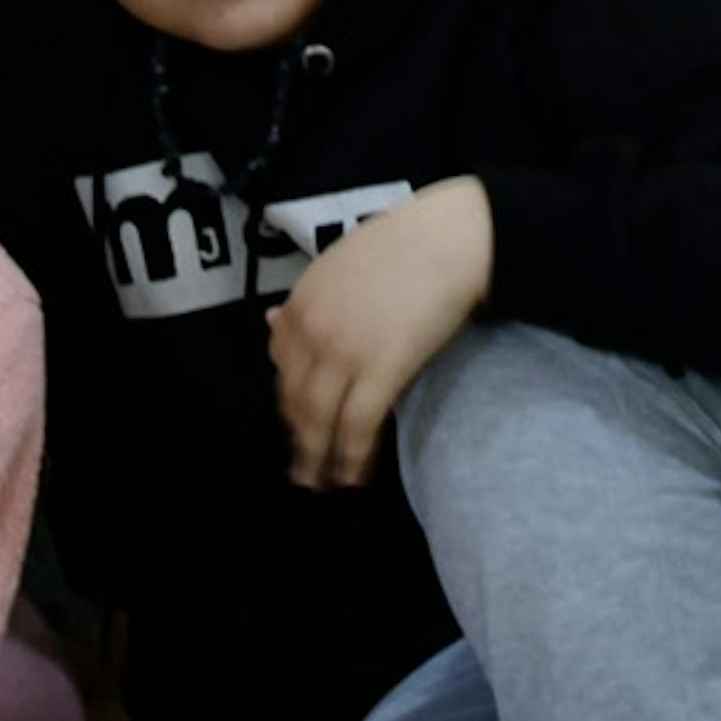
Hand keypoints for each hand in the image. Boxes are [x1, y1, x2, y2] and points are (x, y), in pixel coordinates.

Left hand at [268, 178, 495, 489]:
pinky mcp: (381, 371)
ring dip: (320, 458)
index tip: (299, 423)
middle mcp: (311, 332)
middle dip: (299, 440)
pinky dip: (352, 456)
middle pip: (295, 400)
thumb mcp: (338, 266)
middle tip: (304, 472)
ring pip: (319, 420)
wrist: (450, 238)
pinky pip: (357, 425)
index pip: (282, 366)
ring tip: (325, 483)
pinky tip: (355, 474)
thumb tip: (270, 320)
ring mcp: (343, 354)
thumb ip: (305, 300)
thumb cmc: (405, 244)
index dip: (290, 402)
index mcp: (299, 303)